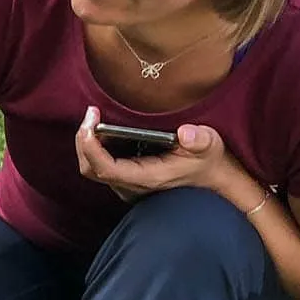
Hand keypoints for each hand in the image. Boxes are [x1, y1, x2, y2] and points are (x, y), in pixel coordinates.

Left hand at [75, 107, 251, 205]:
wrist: (214, 179)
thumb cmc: (209, 161)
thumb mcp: (211, 145)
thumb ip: (200, 139)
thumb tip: (186, 133)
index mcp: (147, 178)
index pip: (106, 168)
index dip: (91, 146)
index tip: (90, 121)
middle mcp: (132, 186)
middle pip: (91, 169)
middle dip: (84, 141)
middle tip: (90, 114)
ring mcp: (128, 184)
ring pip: (93, 168)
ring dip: (88, 144)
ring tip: (95, 117)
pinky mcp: (127, 179)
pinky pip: (101, 165)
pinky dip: (96, 147)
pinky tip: (104, 128)